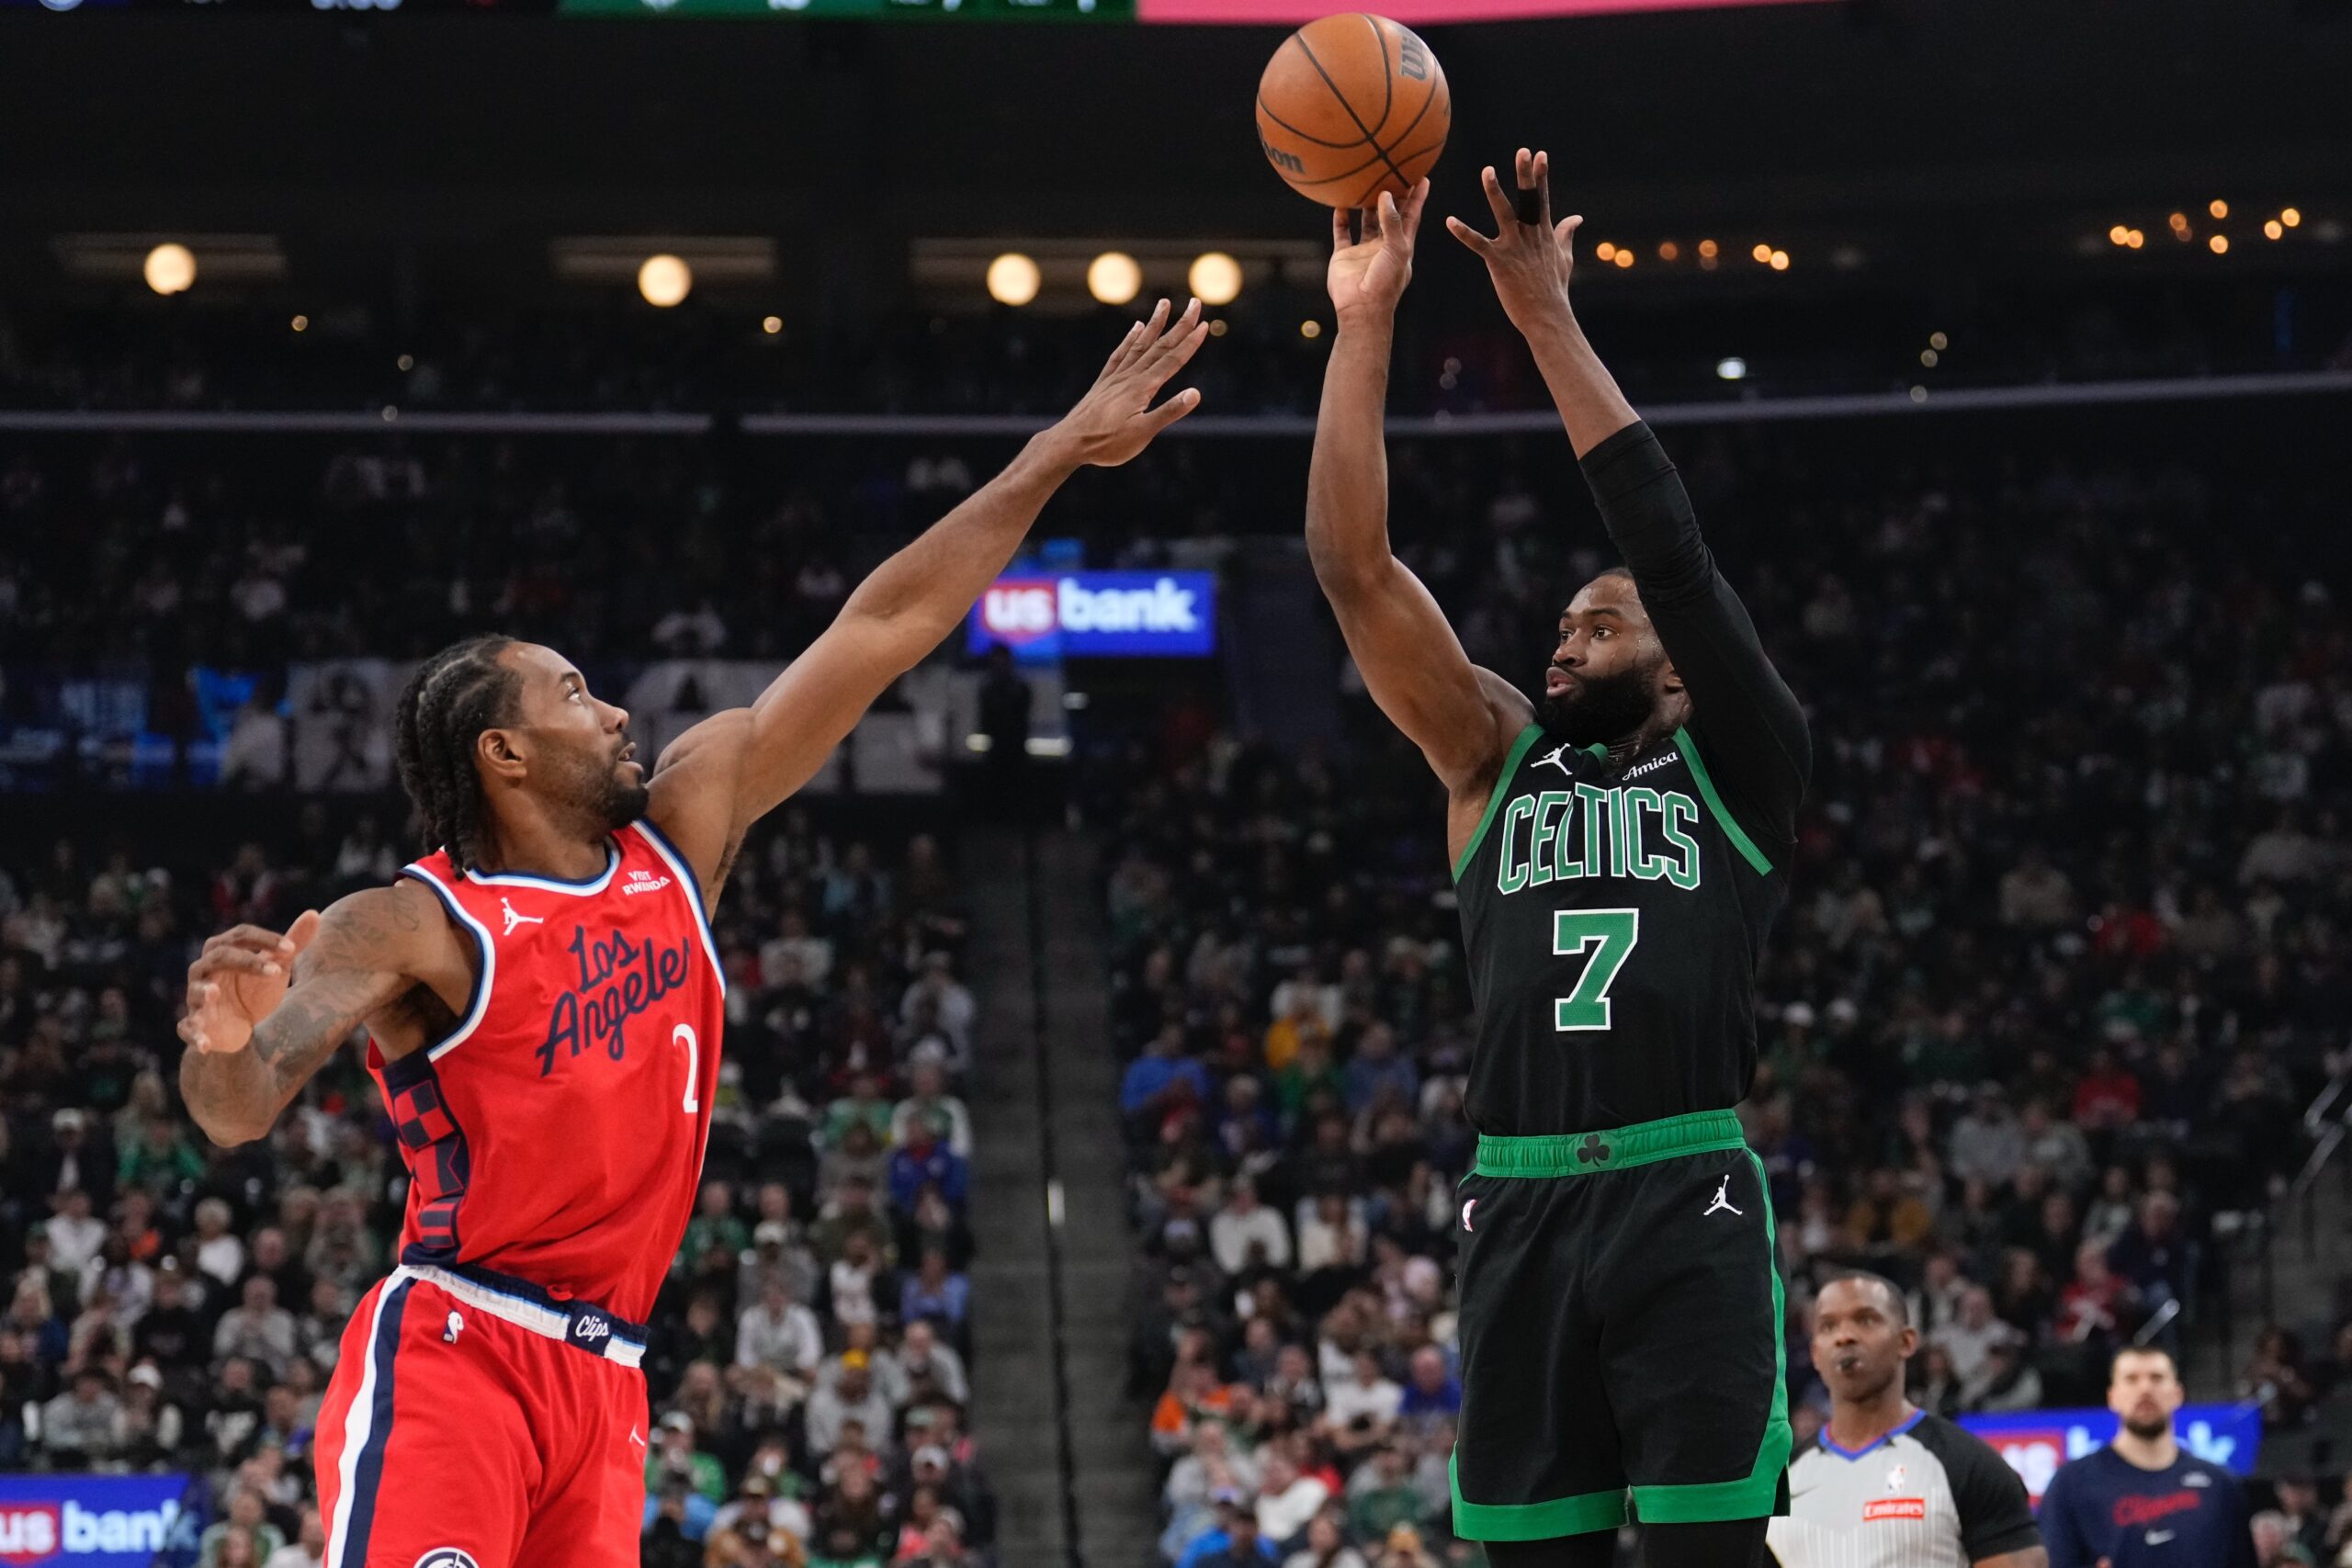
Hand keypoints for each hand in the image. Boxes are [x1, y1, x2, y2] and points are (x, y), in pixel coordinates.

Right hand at [178, 910, 320, 1054]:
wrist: (239, 1027)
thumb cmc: (254, 989)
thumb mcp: (276, 967)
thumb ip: (293, 942)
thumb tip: (314, 914)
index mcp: (223, 951)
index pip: (240, 935)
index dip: (265, 939)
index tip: (292, 949)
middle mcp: (205, 971)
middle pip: (219, 957)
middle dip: (247, 961)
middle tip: (277, 970)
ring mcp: (197, 998)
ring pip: (194, 991)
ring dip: (203, 991)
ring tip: (215, 992)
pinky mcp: (195, 1025)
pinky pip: (188, 1029)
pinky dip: (195, 1036)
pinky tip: (206, 1045)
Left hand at [1043, 297, 1206, 467]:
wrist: (1069, 442)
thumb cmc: (1107, 443)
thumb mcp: (1142, 433)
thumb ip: (1169, 412)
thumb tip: (1195, 393)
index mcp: (1143, 387)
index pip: (1173, 360)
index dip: (1190, 342)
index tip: (1205, 324)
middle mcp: (1130, 376)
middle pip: (1160, 345)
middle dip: (1180, 324)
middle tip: (1195, 303)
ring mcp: (1116, 377)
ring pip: (1140, 344)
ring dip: (1155, 323)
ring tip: (1164, 303)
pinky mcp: (1104, 383)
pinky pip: (1120, 354)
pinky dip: (1130, 339)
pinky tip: (1136, 328)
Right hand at [1327, 179, 1427, 322]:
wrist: (1362, 308)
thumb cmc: (1386, 282)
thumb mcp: (1396, 249)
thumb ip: (1391, 221)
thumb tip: (1385, 194)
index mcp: (1402, 245)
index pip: (1412, 215)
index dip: (1418, 197)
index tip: (1422, 176)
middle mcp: (1383, 245)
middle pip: (1389, 214)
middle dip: (1392, 194)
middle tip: (1393, 170)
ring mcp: (1363, 250)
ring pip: (1365, 221)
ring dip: (1366, 203)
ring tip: (1366, 180)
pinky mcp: (1344, 256)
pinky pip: (1342, 232)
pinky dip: (1340, 218)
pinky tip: (1339, 202)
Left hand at [1446, 147, 1579, 337]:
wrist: (1547, 315)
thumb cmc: (1554, 288)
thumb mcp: (1564, 257)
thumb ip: (1566, 234)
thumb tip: (1577, 218)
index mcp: (1544, 232)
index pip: (1543, 198)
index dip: (1541, 176)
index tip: (1540, 154)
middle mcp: (1530, 235)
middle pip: (1528, 199)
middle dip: (1526, 175)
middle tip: (1523, 151)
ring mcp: (1515, 246)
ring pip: (1504, 213)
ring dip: (1495, 192)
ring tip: (1487, 171)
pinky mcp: (1499, 261)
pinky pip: (1478, 244)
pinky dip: (1463, 233)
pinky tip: (1450, 221)